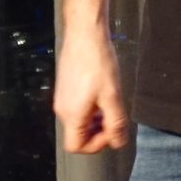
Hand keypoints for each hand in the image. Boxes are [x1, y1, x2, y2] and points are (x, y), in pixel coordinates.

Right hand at [52, 26, 130, 153]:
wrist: (84, 34)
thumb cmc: (98, 64)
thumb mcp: (112, 96)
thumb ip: (116, 123)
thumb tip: (119, 143)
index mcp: (72, 115)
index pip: (76, 146)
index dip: (96, 145)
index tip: (112, 131)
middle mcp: (62, 109)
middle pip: (77, 134)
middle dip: (97, 132)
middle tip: (114, 118)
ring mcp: (61, 97)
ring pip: (78, 121)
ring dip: (95, 120)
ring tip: (109, 104)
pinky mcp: (64, 87)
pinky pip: (76, 108)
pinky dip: (89, 109)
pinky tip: (101, 93)